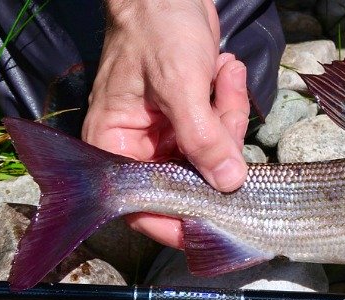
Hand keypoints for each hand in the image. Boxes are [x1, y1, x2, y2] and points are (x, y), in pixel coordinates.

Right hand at [82, 0, 249, 248]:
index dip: (177, 219)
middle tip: (223, 112)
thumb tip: (229, 183)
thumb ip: (202, 137)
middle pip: (189, 180)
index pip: (142, 205)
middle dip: (217, 147)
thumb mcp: (180, 85)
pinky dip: (229, 102)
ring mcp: (170, 134)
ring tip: (223, 74)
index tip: (213, 224)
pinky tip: (225, 70)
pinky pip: (223, 131)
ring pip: (214, 156)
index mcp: (115, 145)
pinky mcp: (194, 119)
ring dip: (227, 116)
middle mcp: (141, 146)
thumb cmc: (156, 29)